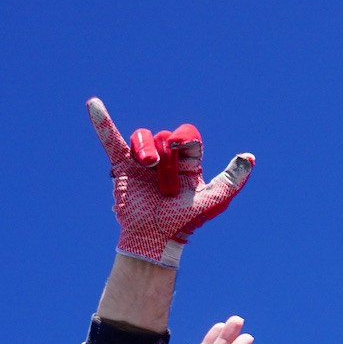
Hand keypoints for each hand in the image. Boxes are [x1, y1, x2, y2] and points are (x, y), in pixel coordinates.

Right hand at [88, 98, 254, 266]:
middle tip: (165, 186)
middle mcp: (166, 158)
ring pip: (144, 137)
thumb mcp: (213, 200)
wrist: (154, 239)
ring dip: (145, 149)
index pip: (188, 137)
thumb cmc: (185, 222)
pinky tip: (93, 104)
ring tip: (145, 165)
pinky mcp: (122, 166)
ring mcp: (142, 161)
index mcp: (188, 163)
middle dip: (166, 159)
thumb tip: (249, 157)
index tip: (182, 147)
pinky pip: (111, 140)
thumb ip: (231, 179)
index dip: (185, 139)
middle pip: (165, 138)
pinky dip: (102, 123)